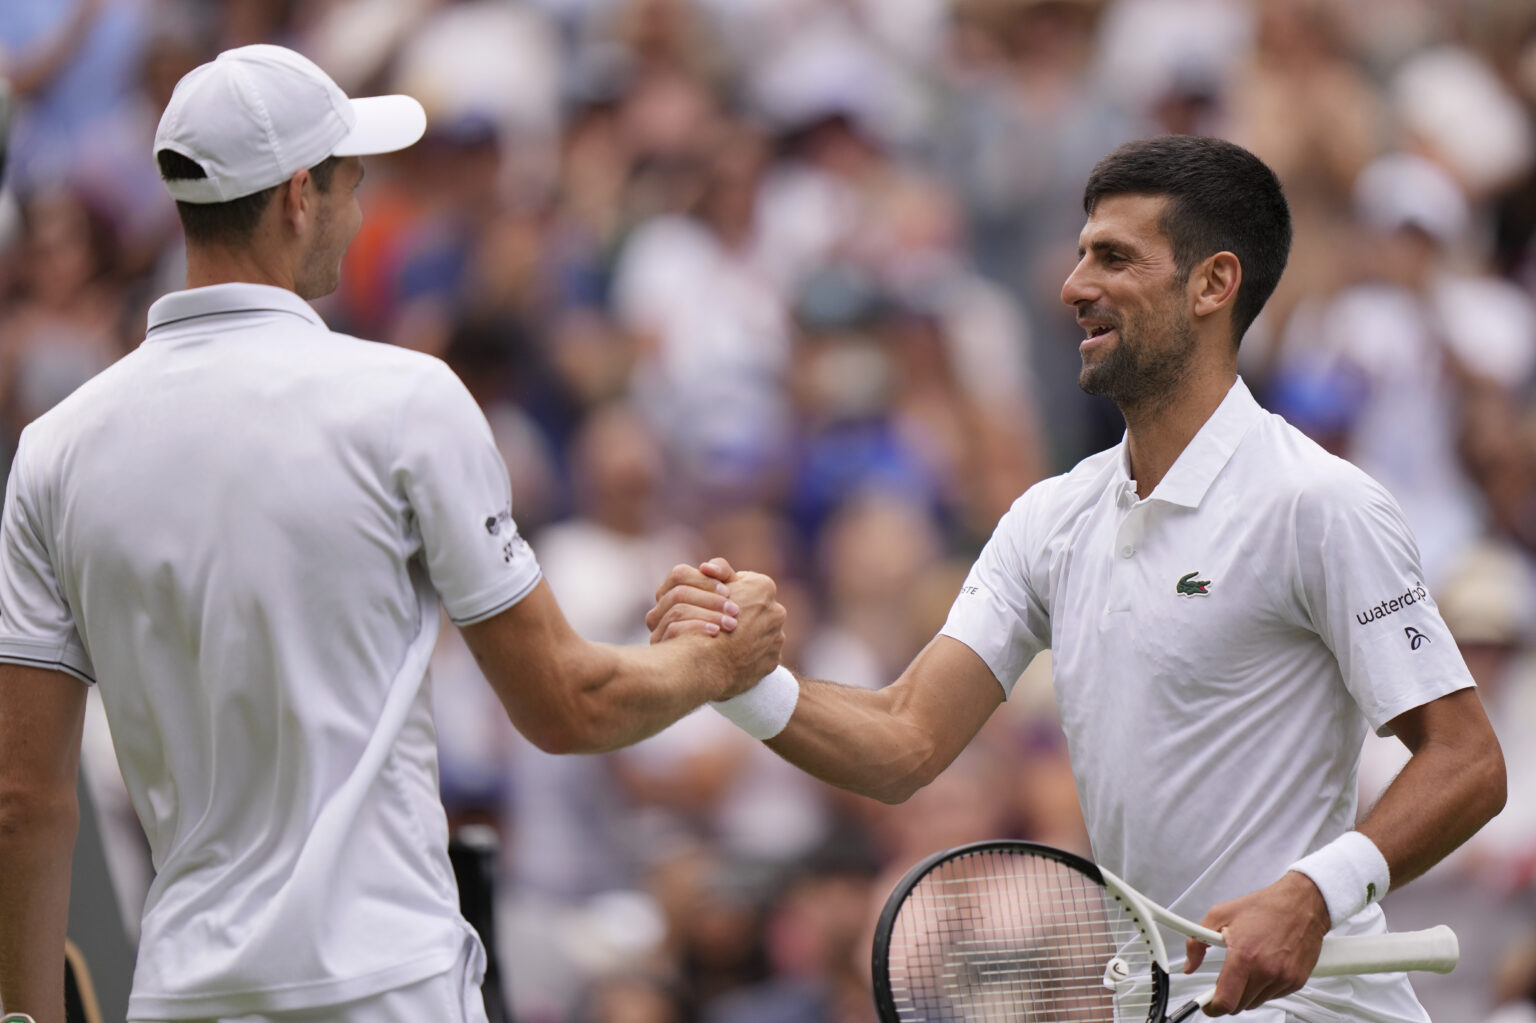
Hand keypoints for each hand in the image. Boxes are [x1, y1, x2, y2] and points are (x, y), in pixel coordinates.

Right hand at [647, 558, 738, 642]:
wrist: (724, 658)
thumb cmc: (726, 618)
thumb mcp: (730, 592)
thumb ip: (722, 573)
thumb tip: (706, 567)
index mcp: (671, 591)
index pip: (680, 575)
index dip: (705, 581)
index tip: (728, 593)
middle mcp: (659, 608)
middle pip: (678, 593)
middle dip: (710, 600)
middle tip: (735, 610)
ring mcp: (656, 627)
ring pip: (677, 611)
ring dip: (707, 615)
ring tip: (731, 624)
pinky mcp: (660, 645)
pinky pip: (673, 631)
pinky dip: (697, 628)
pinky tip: (716, 632)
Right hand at [710, 569, 785, 696]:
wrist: (707, 661)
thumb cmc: (704, 618)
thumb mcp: (708, 586)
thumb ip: (718, 572)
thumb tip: (710, 567)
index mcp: (764, 588)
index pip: (748, 585)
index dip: (731, 593)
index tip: (720, 604)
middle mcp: (777, 611)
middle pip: (757, 610)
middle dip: (743, 615)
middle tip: (723, 624)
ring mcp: (777, 638)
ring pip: (761, 633)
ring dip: (747, 636)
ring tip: (726, 643)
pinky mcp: (772, 661)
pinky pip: (762, 655)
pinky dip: (750, 656)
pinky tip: (733, 658)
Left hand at [1184, 872, 1328, 1014]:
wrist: (1301, 903)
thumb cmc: (1264, 907)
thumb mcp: (1220, 915)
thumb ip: (1197, 942)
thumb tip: (1189, 964)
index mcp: (1244, 956)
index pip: (1226, 1000)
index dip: (1212, 1007)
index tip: (1207, 1003)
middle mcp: (1266, 971)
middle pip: (1239, 1005)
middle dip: (1228, 995)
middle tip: (1225, 979)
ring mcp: (1283, 978)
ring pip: (1255, 1002)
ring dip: (1246, 992)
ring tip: (1247, 966)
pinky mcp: (1297, 982)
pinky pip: (1273, 996)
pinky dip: (1264, 988)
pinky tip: (1264, 967)